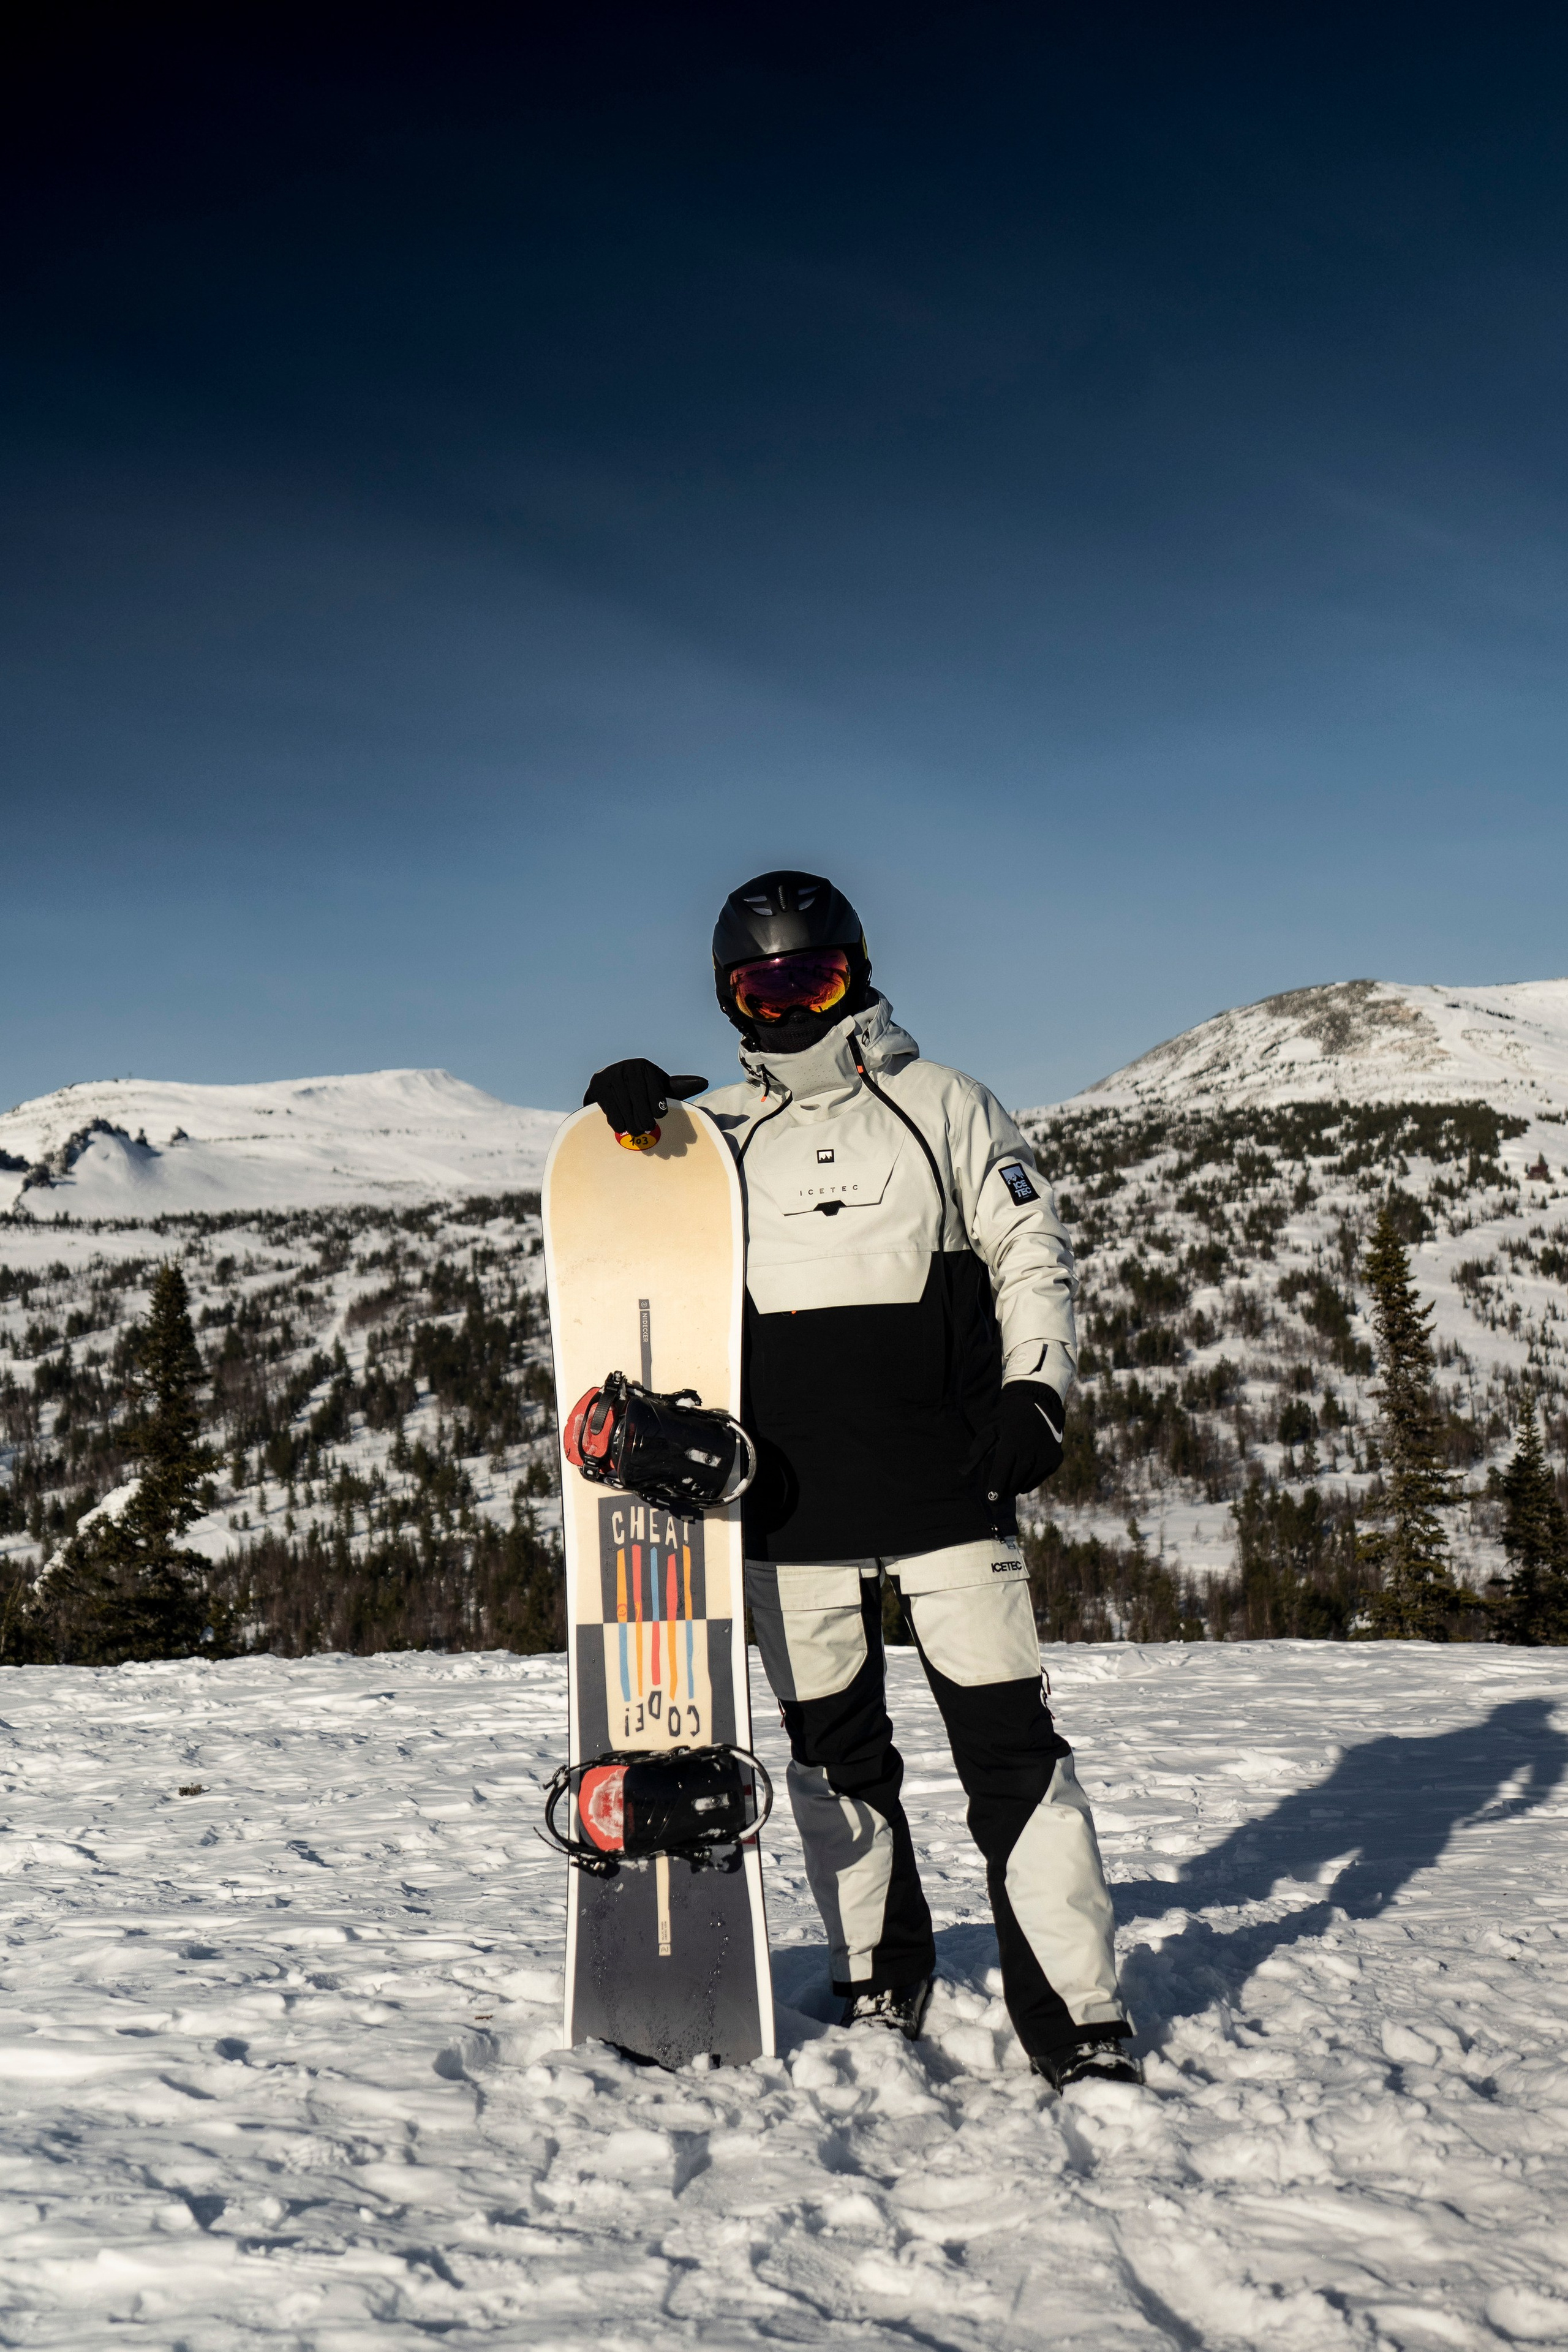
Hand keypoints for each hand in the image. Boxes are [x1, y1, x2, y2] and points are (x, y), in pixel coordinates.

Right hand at [583, 1063, 707, 1137]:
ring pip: (626, 1110)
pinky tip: (621, 1125)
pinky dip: (618, 1123)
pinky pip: (611, 1111)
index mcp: (646, 1067)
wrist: (606, 1079)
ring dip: (632, 1125)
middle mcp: (629, 1068)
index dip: (659, 1108)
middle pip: (641, 1104)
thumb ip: (679, 1086)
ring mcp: (612, 1076)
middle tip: (647, 1129)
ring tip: (636, 1131)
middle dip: (645, 1120)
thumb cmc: (639, 1086)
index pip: (657, 1093)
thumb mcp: (658, 1084)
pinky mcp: (598, 1086)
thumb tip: (704, 1082)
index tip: (659, 1114)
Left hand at [963, 1382, 1064, 1499]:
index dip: (995, 1489)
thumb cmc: (1009, 1415)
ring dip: (1016, 1486)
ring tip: (1009, 1483)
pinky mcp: (1055, 1460)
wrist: (1039, 1401)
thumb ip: (977, 1450)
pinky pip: (1038, 1478)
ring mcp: (1045, 1457)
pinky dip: (1029, 1480)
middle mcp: (1030, 1452)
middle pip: (1014, 1482)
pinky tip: (1023, 1473)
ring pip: (1026, 1483)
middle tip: (997, 1494)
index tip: (990, 1500)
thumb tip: (963, 1471)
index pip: (1001, 1474)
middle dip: (1004, 1490)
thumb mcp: (991, 1427)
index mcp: (1012, 1444)